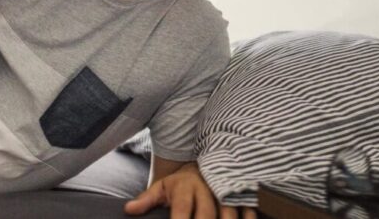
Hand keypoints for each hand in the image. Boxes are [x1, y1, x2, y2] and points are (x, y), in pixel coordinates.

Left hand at [124, 163, 256, 218]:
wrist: (202, 164)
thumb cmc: (179, 183)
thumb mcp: (162, 187)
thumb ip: (147, 199)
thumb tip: (129, 209)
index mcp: (185, 187)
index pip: (181, 208)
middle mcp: (206, 189)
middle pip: (206, 213)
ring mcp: (225, 191)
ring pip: (229, 211)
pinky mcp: (240, 193)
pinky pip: (249, 207)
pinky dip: (248, 218)